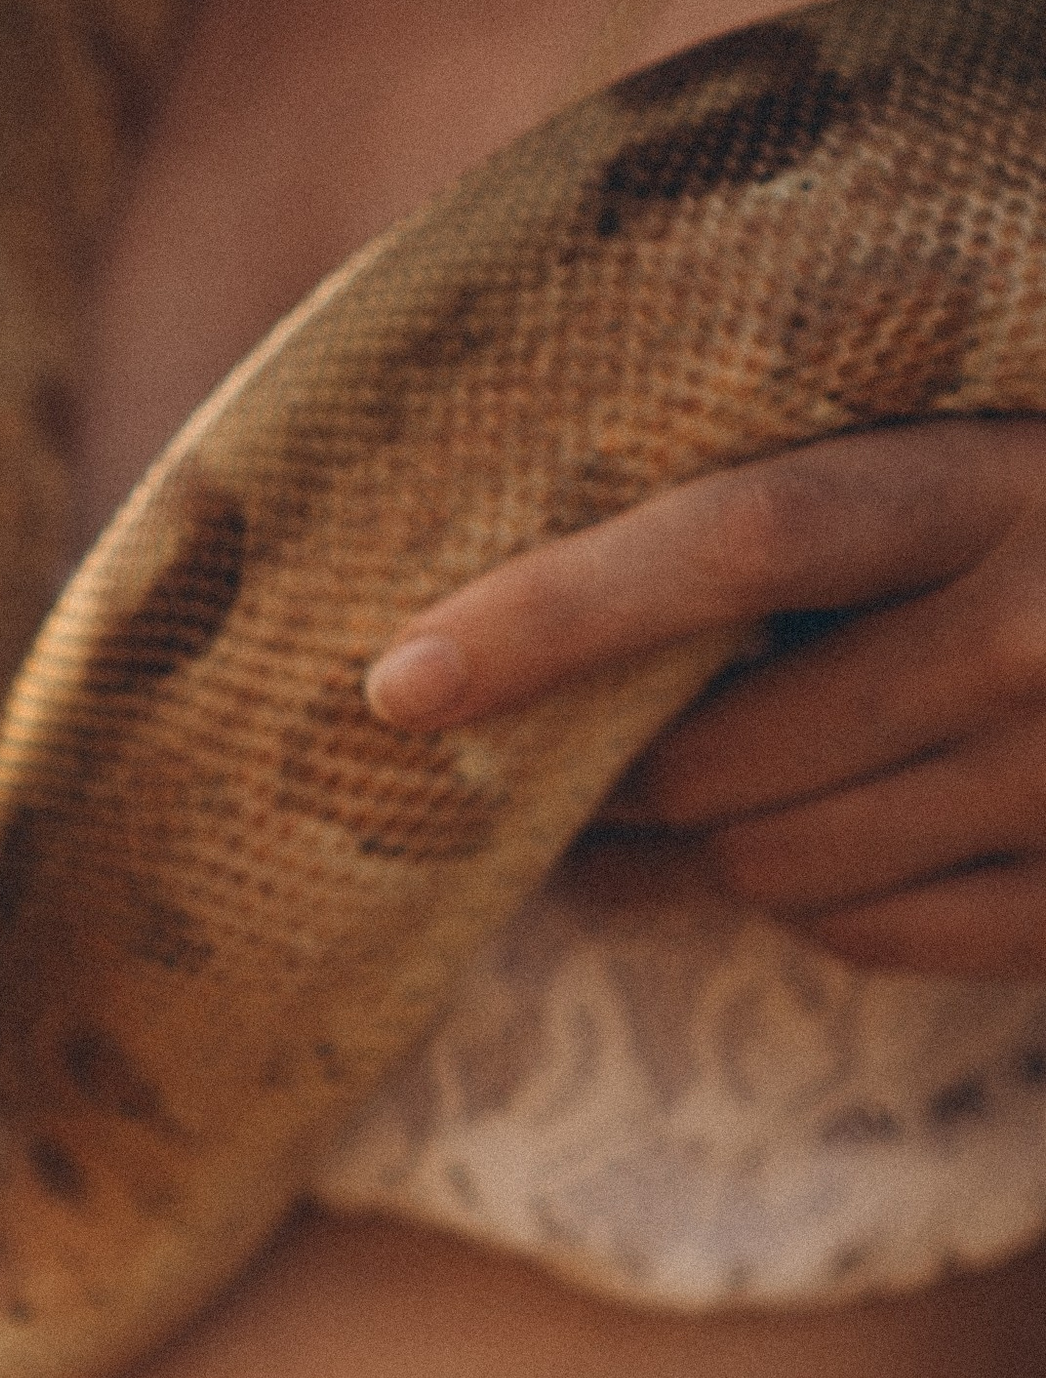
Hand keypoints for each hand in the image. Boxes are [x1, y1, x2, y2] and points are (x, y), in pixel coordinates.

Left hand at [362, 418, 1045, 975]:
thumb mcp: (998, 438)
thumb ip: (829, 482)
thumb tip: (539, 616)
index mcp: (1007, 472)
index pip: (737, 538)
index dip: (555, 612)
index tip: (395, 679)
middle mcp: (1045, 630)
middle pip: (721, 759)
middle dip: (650, 770)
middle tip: (646, 741)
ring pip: (775, 869)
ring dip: (738, 840)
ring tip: (801, 767)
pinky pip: (873, 939)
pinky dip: (840, 902)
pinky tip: (896, 827)